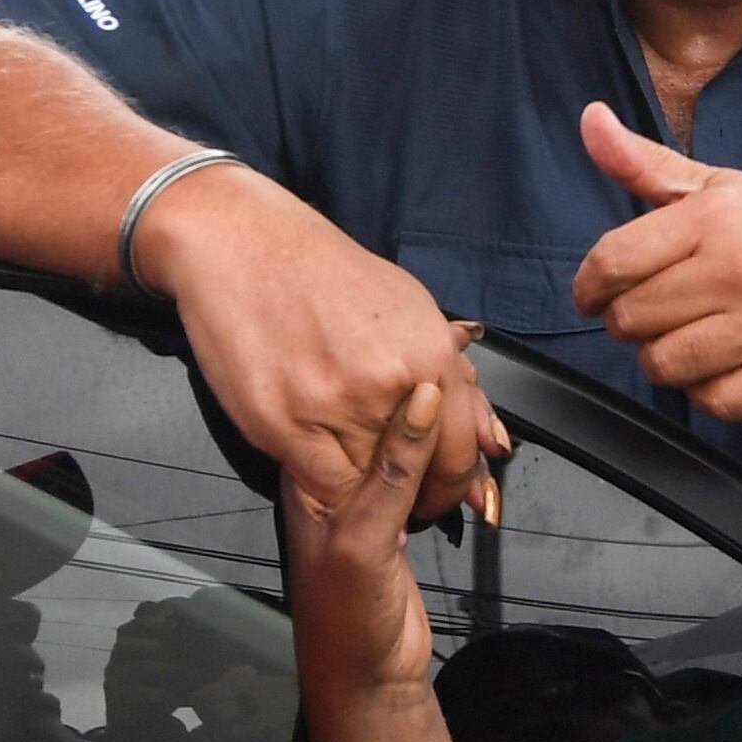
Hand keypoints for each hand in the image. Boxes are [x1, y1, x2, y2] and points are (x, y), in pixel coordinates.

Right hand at [135, 164, 498, 525]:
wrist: (246, 244)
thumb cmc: (325, 273)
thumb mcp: (412, 311)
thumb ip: (457, 382)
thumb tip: (494, 446)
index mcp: (432, 353)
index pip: (461, 455)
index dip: (453, 487)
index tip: (439, 492)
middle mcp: (392, 383)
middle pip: (415, 479)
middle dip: (409, 496)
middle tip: (393, 488)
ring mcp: (336, 405)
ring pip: (364, 488)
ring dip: (359, 486)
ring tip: (342, 448)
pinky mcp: (282, 423)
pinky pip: (317, 485)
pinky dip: (319, 481)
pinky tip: (314, 452)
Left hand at [280, 381, 472, 741]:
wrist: (369, 685)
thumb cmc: (346, 620)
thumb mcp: (365, 539)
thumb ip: (393, 469)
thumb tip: (423, 396)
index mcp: (315, 472)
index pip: (353, 400)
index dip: (389, 367)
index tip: (437, 334)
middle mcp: (341, 475)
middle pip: (388, 409)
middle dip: (432, 385)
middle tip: (470, 352)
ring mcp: (373, 495)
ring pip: (415, 436)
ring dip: (453, 422)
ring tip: (485, 409)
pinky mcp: (402, 516)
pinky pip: (431, 469)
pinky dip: (459, 458)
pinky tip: (484, 449)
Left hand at [571, 102, 741, 420]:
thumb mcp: (721, 187)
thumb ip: (646, 162)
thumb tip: (590, 119)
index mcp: (718, 216)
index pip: (612, 263)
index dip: (590, 287)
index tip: (597, 294)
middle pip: (632, 319)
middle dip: (630, 322)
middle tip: (659, 313)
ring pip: (665, 366)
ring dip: (666, 359)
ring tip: (691, 338)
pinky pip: (715, 402)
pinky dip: (709, 391)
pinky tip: (725, 365)